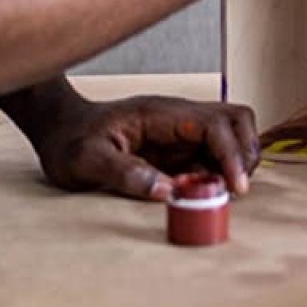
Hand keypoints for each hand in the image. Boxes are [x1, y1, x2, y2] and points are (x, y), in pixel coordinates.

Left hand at [35, 96, 258, 200]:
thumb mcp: (86, 160)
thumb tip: (167, 192)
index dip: (232, 155)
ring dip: (237, 162)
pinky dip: (219, 173)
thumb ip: (125, 174)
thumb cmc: (70, 140)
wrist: (60, 128)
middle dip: (246, 152)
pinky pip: (214, 154)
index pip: (215, 124)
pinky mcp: (180, 146)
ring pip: (231, 134)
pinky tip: (203, 192)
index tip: (236, 187)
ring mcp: (182, 130)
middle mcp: (180, 117)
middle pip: (236, 120)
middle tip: (237, 187)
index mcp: (161, 114)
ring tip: (221, 192)